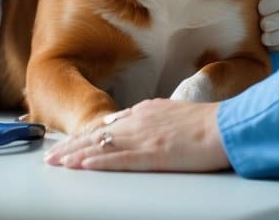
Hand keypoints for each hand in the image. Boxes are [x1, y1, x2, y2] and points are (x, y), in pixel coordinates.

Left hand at [43, 99, 227, 171]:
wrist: (227, 126)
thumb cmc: (211, 123)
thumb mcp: (177, 113)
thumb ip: (155, 118)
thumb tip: (137, 124)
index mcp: (147, 112)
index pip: (108, 124)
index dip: (86, 135)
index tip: (70, 143)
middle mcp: (139, 122)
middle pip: (97, 134)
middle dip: (71, 145)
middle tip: (51, 156)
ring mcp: (143, 137)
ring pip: (100, 146)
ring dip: (75, 155)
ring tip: (56, 162)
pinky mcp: (151, 154)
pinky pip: (116, 159)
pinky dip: (95, 162)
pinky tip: (80, 166)